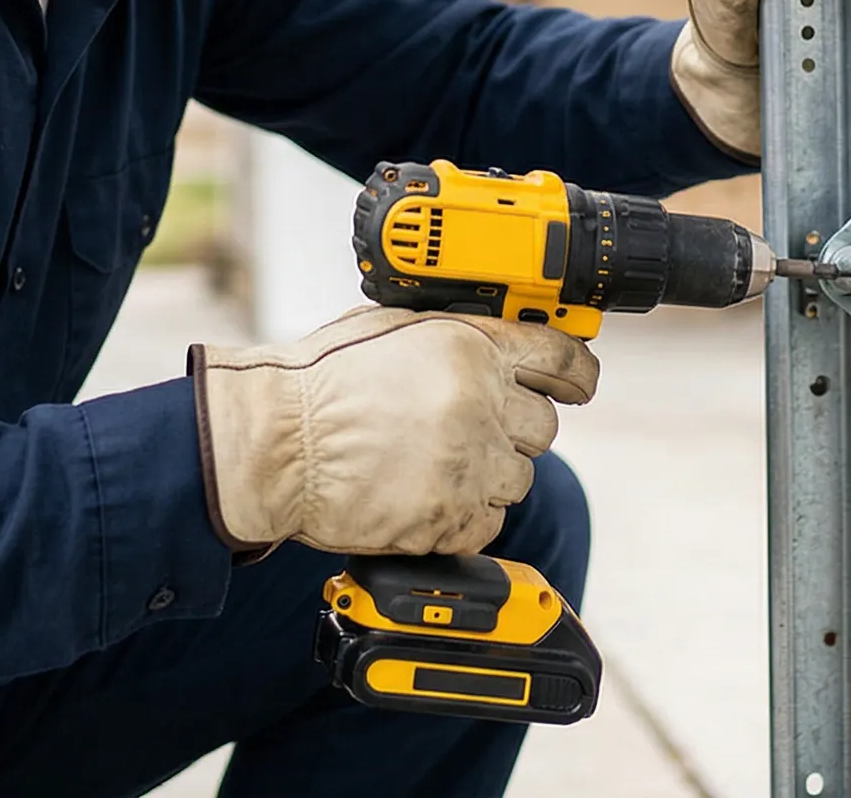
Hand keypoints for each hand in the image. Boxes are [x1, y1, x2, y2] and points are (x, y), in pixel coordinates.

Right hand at [188, 306, 599, 555]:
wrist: (271, 445)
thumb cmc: (317, 382)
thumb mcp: (390, 328)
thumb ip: (456, 334)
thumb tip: (503, 341)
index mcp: (469, 347)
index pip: (561, 357)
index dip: (576, 372)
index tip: (578, 383)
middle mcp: (479, 403)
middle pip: (545, 426)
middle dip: (512, 428)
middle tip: (467, 428)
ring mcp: (468, 464)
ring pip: (518, 478)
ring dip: (486, 474)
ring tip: (428, 463)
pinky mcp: (451, 518)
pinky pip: (489, 523)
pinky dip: (463, 516)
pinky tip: (420, 494)